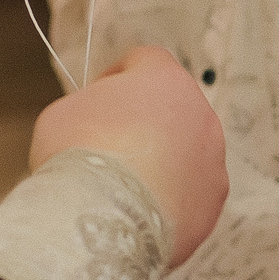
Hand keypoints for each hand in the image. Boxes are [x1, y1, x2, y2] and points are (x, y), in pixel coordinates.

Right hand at [29, 47, 225, 268]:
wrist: (101, 219)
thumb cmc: (78, 156)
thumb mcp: (65, 112)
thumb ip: (91, 104)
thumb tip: (98, 119)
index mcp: (166, 80)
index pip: (146, 60)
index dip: (118, 75)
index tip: (99, 95)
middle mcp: (200, 115)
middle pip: (172, 108)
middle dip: (144, 122)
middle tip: (110, 144)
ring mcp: (213, 160)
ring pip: (186, 153)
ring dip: (161, 162)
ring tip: (124, 186)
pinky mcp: (212, 202)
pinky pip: (189, 193)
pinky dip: (168, 198)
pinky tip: (139, 210)